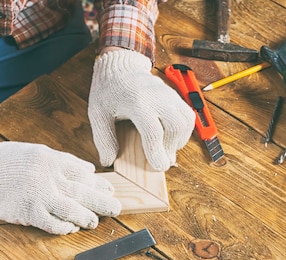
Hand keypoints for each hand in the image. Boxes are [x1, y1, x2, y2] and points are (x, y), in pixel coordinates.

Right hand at [0, 142, 120, 234]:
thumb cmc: (6, 161)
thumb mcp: (38, 151)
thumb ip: (65, 161)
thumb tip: (88, 169)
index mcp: (53, 160)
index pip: (84, 174)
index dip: (99, 184)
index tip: (108, 190)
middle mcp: (50, 178)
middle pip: (84, 192)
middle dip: (102, 202)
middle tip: (116, 208)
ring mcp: (40, 197)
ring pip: (73, 210)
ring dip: (87, 217)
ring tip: (94, 222)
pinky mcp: (29, 213)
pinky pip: (54, 224)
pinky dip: (65, 227)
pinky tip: (71, 228)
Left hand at [88, 48, 194, 170]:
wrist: (120, 67)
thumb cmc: (108, 90)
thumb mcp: (97, 113)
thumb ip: (103, 138)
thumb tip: (108, 160)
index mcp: (136, 101)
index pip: (153, 131)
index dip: (157, 152)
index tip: (159, 166)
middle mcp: (156, 97)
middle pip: (176, 126)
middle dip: (171, 147)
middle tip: (161, 158)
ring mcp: (168, 95)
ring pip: (186, 120)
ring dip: (180, 139)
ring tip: (166, 148)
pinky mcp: (174, 96)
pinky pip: (188, 115)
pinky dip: (184, 130)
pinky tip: (171, 138)